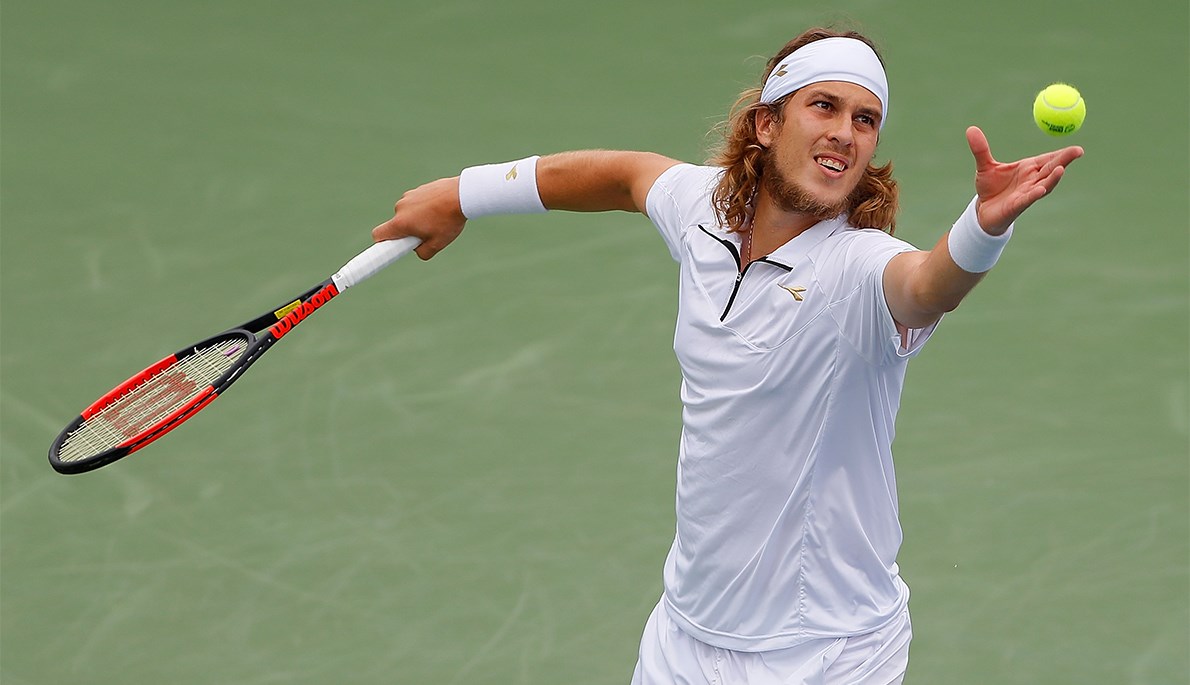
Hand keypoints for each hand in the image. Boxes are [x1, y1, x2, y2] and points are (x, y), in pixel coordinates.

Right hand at [371, 176, 465, 259]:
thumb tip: (417, 250)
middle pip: (397, 225)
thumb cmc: (449, 220)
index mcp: (401, 222)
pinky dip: (424, 208)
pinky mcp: (418, 189)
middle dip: (408, 232)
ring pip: (408, 214)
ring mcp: (408, 196)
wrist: (462, 194)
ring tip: (438, 220)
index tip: (387, 249)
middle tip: (428, 234)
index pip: (378, 235)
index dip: (381, 244)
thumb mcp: (437, 244)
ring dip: (418, 219)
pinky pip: (416, 204)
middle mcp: (400, 208)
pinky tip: (440, 209)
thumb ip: (422, 253)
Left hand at [965, 126, 1083, 234]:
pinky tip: (1040, 189)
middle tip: (1078, 151)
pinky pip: (1027, 199)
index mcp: (1029, 168)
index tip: (1077, 147)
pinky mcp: (1017, 206)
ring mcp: (1026, 193)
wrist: (982, 212)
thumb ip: (981, 149)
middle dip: (1065, 160)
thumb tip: (971, 129)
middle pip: (1051, 169)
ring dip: (1053, 178)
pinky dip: (1034, 194)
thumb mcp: (985, 166)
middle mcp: (1032, 180)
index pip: (1048, 159)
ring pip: (1044, 185)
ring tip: (1062, 169)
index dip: (1062, 153)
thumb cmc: (990, 188)